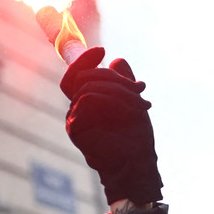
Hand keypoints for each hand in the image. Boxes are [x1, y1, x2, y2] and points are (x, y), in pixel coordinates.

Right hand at [62, 47, 162, 205]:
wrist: (136, 163)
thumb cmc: (135, 137)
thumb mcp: (133, 102)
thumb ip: (124, 81)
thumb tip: (118, 59)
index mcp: (88, 101)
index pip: (77, 74)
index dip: (85, 59)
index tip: (102, 50)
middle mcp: (77, 109)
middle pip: (83, 76)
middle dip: (112, 77)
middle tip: (138, 89)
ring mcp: (74, 118)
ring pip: (88, 86)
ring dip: (119, 91)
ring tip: (139, 105)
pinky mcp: (75, 128)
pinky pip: (87, 99)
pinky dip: (112, 101)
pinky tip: (128, 113)